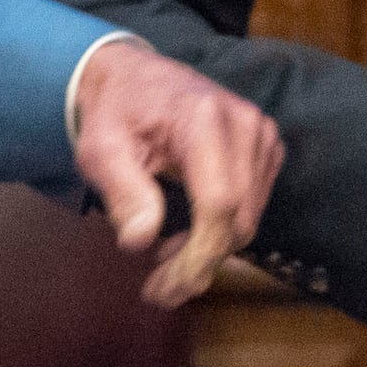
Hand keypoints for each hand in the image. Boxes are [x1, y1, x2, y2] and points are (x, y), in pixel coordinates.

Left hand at [69, 40, 281, 307]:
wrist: (134, 76)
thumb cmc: (116, 112)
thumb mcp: (100, 150)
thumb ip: (123, 192)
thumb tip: (140, 239)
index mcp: (203, 119)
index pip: (219, 204)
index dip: (197, 256)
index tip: (165, 288)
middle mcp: (244, 124)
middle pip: (238, 220)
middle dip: (199, 265)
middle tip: (158, 290)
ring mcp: (262, 135)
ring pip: (248, 221)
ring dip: (209, 252)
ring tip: (165, 259)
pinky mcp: (266, 148)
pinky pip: (253, 207)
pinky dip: (222, 231)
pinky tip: (188, 234)